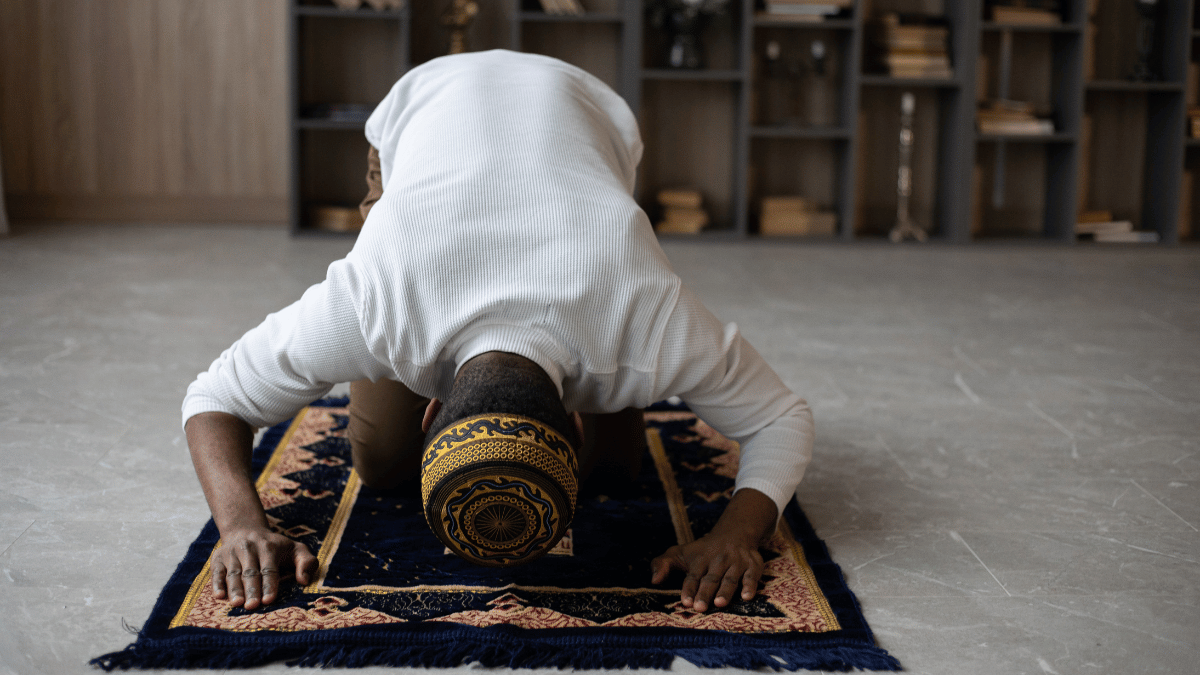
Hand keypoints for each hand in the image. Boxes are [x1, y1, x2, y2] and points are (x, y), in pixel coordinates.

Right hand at [209, 527, 317, 609]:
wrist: (246, 530)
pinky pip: (216, 572)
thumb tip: (304, 581)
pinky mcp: (218, 558)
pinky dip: (216, 584)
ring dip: (235, 589)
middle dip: (252, 589)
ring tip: (237, 603)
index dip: (269, 585)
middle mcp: (249, 548)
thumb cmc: (275, 547)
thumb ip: (306, 562)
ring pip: (233, 573)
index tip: (269, 600)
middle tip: (252, 606)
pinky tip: (219, 596)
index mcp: (269, 547)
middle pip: (250, 572)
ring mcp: (232, 552)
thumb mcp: (295, 549)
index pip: (269, 569)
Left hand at [650, 487, 777, 611]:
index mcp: (700, 559)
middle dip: (705, 592)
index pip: (693, 575)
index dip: (689, 588)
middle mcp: (718, 560)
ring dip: (725, 590)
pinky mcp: (753, 564)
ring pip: (730, 578)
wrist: (735, 532)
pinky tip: (747, 596)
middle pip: (711, 578)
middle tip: (700, 607)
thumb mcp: (681, 553)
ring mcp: (736, 562)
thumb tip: (653, 581)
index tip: (686, 601)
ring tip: (719, 603)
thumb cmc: (703, 550)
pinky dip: (750, 585)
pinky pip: (752, 575)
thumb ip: (663, 564)